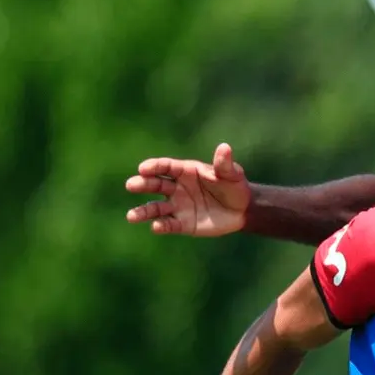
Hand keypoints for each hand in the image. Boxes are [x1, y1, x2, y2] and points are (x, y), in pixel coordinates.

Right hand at [125, 143, 249, 235]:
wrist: (243, 210)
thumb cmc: (235, 187)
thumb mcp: (232, 175)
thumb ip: (224, 164)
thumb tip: (224, 147)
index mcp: (186, 171)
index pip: (166, 167)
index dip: (154, 166)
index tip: (143, 168)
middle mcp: (177, 188)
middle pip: (156, 184)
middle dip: (143, 184)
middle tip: (131, 185)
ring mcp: (178, 206)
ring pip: (156, 208)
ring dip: (144, 211)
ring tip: (132, 216)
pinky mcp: (182, 223)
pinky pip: (169, 224)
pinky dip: (161, 226)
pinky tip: (156, 227)